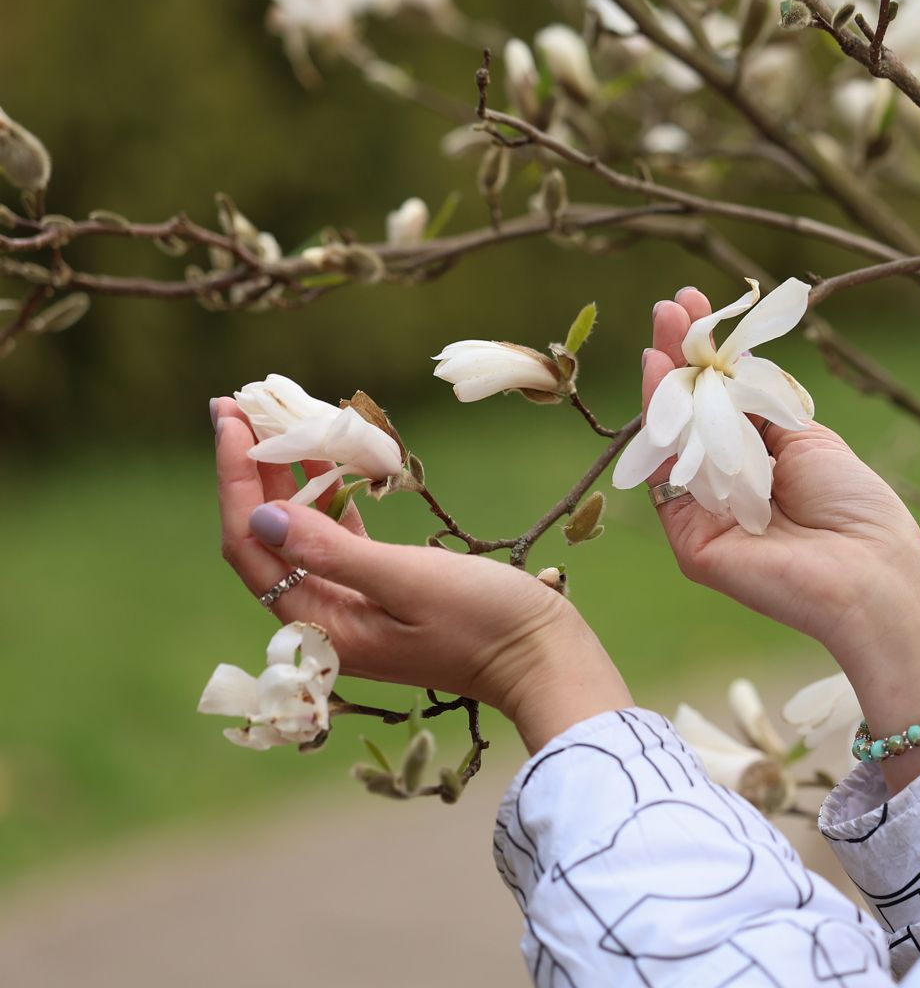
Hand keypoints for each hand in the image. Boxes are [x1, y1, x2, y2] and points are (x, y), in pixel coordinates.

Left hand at [213, 398, 629, 751]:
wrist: (544, 658)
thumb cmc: (484, 621)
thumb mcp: (408, 580)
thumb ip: (334, 550)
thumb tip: (263, 515)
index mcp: (320, 627)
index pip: (251, 547)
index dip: (235, 482)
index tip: (232, 422)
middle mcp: (326, 620)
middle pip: (267, 538)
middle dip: (250, 472)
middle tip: (238, 405)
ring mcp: (354, 608)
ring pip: (302, 534)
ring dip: (286, 478)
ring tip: (275, 420)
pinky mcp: (384, 593)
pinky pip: (340, 538)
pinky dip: (329, 497)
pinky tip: (327, 459)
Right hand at [639, 290, 919, 783]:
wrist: (871, 574)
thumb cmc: (856, 509)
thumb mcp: (810, 439)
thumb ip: (760, 406)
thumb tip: (724, 368)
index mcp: (762, 464)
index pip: (723, 403)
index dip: (710, 358)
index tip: (698, 305)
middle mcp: (728, 487)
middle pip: (691, 415)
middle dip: (680, 358)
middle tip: (670, 307)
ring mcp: (705, 515)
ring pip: (670, 440)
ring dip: (663, 381)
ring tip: (663, 328)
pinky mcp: (691, 541)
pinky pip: (666, 478)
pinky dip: (659, 427)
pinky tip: (660, 378)